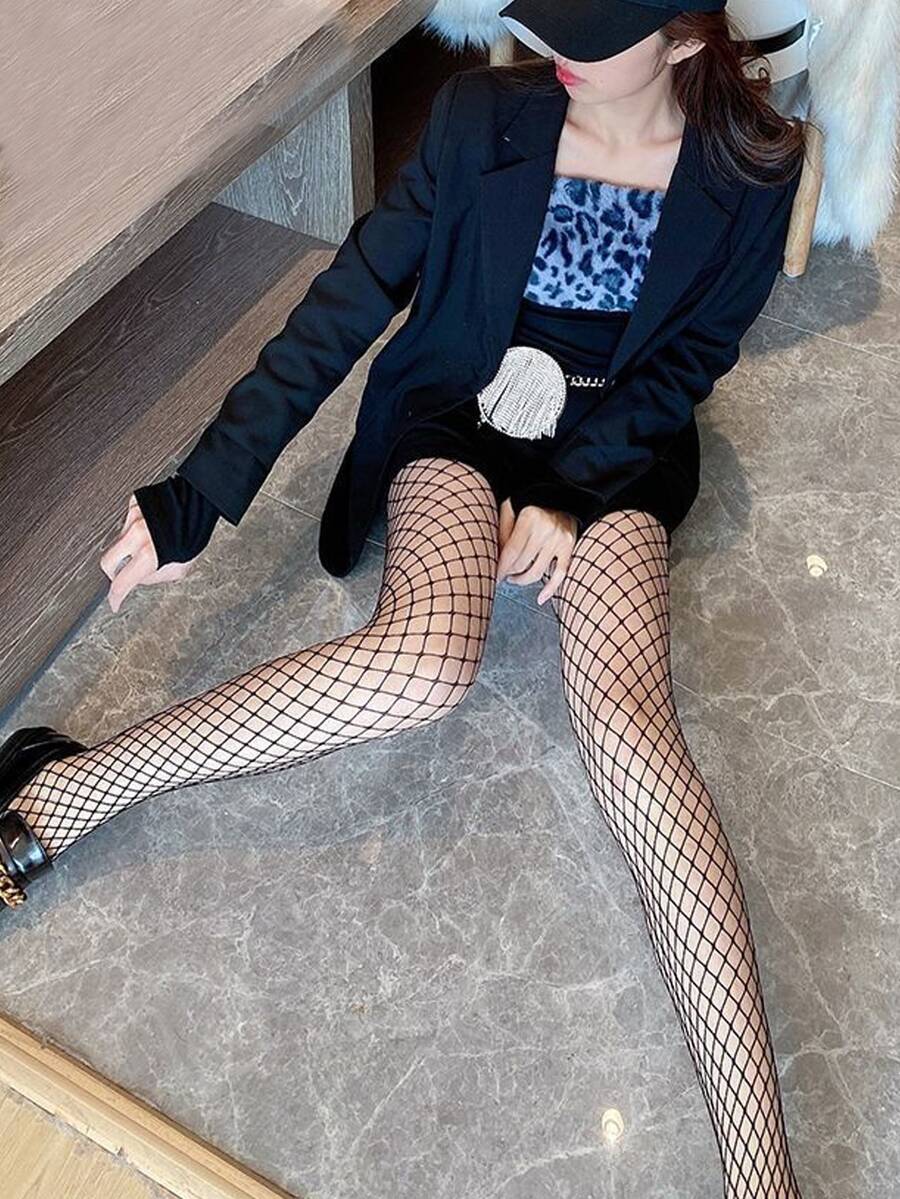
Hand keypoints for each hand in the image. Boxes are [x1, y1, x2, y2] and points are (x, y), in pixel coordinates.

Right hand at [100, 494, 197, 613]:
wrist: (199, 501)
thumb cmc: (195, 533)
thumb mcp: (180, 568)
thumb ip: (154, 577)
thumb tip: (137, 579)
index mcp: (149, 553)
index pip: (121, 582)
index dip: (116, 596)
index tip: (115, 602)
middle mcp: (137, 534)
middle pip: (107, 562)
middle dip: (114, 573)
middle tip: (124, 576)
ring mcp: (132, 517)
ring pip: (118, 542)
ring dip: (128, 549)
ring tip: (151, 546)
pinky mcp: (132, 504)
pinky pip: (125, 524)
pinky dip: (134, 532)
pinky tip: (151, 530)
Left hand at [497, 498, 576, 605]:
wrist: (561, 495)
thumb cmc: (530, 502)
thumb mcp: (511, 507)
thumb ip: (502, 530)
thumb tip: (496, 558)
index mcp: (529, 518)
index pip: (511, 552)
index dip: (501, 568)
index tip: (494, 577)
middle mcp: (546, 529)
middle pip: (522, 564)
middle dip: (509, 574)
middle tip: (503, 575)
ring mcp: (559, 540)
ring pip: (537, 572)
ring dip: (523, 581)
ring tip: (515, 579)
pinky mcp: (569, 548)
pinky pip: (560, 574)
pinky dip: (551, 589)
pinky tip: (541, 598)